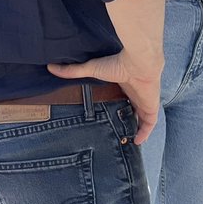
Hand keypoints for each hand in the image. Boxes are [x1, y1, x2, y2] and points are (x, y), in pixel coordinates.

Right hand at [48, 52, 162, 144]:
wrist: (138, 61)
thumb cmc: (117, 63)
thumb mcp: (92, 68)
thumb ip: (73, 71)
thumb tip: (51, 67)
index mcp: (124, 84)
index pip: (122, 97)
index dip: (117, 107)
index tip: (108, 116)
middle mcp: (135, 93)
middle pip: (132, 110)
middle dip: (126, 120)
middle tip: (116, 133)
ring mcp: (145, 100)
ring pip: (142, 118)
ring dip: (135, 128)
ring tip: (125, 140)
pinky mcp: (151, 106)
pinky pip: (150, 123)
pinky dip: (145, 132)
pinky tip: (137, 141)